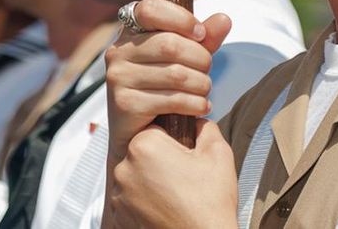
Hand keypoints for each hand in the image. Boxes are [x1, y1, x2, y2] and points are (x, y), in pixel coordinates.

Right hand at [104, 0, 230, 163]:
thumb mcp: (185, 59)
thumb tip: (224, 19)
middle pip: (170, 44)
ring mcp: (117, 77)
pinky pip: (172, 99)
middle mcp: (118, 51)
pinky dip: (195, 104)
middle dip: (200, 58)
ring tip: (205, 90)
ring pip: (176, 74)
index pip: (149, 9)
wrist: (138, 136)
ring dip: (201, 84)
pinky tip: (201, 107)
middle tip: (207, 71)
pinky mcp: (124, 104)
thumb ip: (203, 39)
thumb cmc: (164, 88)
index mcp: (130, 32)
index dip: (180, 18)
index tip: (200, 34)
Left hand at [106, 119, 237, 228]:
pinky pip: (131, 199)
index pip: (156, 129)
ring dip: (151, 181)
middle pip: (143, 152)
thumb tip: (197, 121)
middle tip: (183, 178)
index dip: (174, 141)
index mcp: (145, 145)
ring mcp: (119, 195)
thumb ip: (205, 127)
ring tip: (175, 196)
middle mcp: (124, 167)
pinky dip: (145, 202)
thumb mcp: (218, 154)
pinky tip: (165, 209)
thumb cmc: (210, 204)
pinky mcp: (118, 216)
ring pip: (136, 175)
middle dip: (161, 160)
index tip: (185, 156)